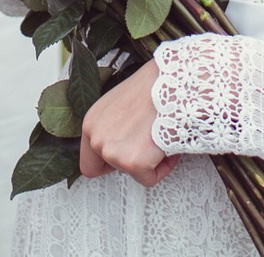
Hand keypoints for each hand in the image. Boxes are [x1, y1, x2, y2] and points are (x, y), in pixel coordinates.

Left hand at [79, 61, 175, 187]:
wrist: (174, 85)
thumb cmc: (154, 89)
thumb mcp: (121, 106)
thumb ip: (113, 127)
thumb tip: (122, 141)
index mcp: (91, 123)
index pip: (89, 162)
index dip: (109, 163)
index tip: (126, 155)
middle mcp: (96, 138)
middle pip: (110, 168)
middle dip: (130, 160)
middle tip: (147, 144)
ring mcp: (112, 152)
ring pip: (131, 173)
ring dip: (148, 162)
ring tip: (160, 139)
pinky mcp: (131, 162)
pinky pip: (149, 178)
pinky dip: (162, 168)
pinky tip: (167, 146)